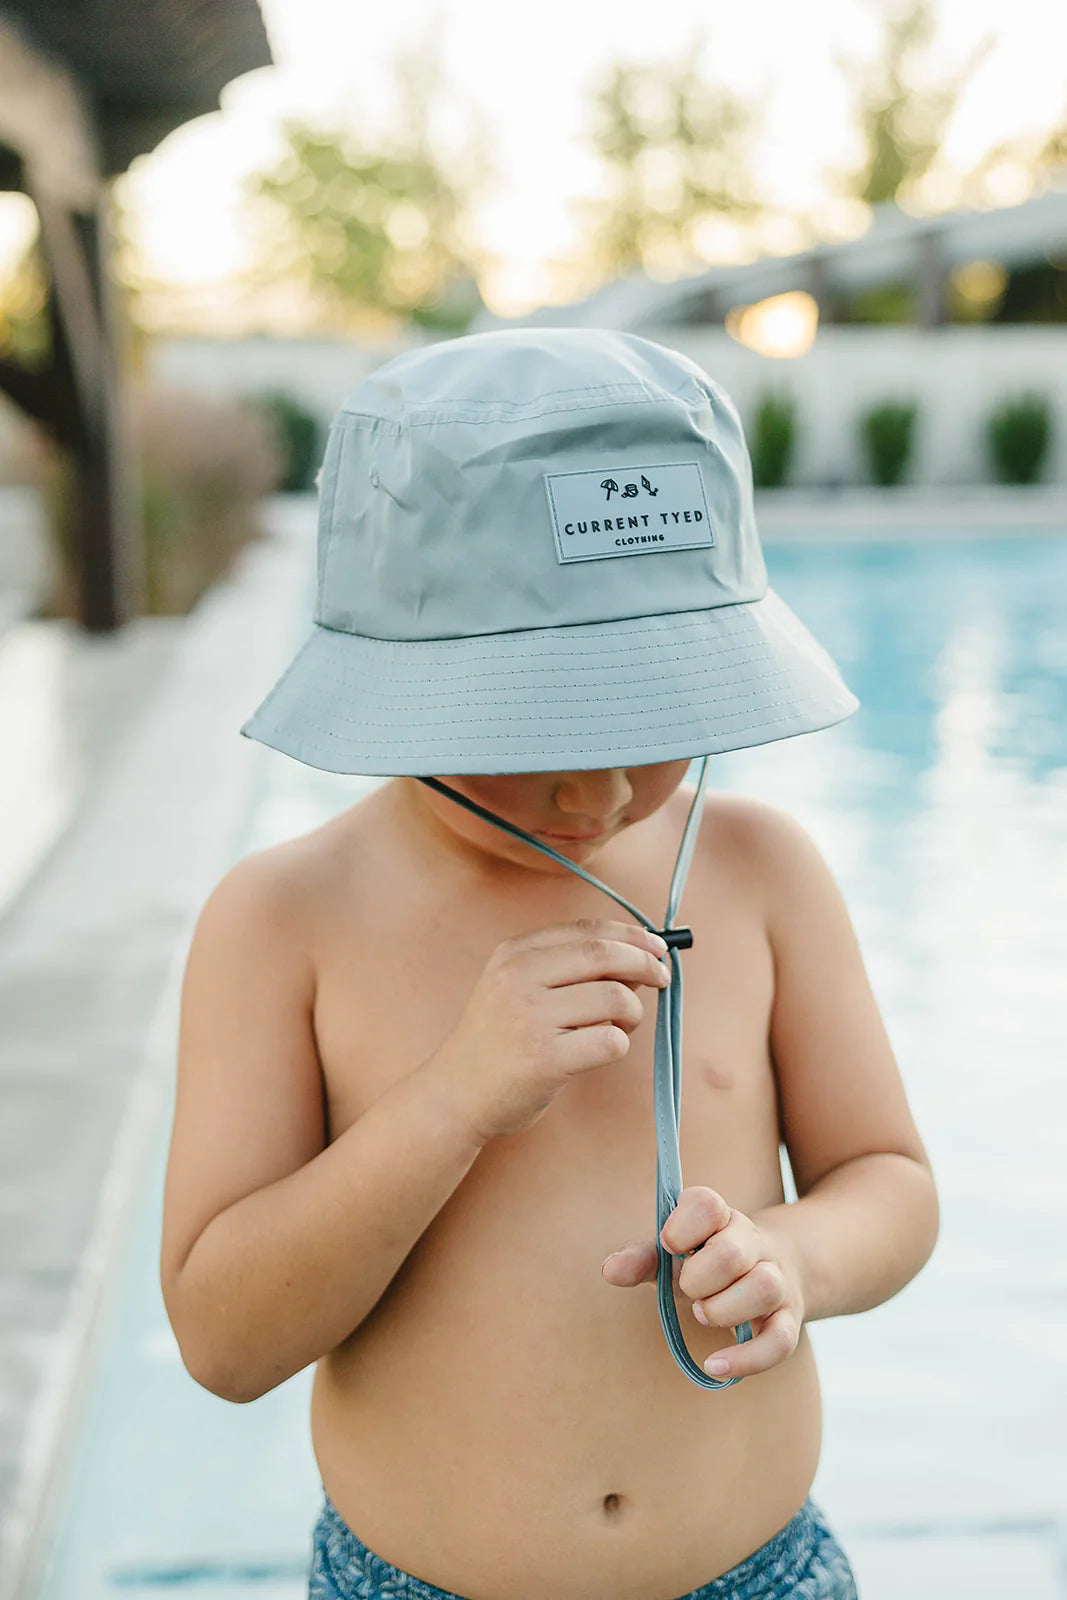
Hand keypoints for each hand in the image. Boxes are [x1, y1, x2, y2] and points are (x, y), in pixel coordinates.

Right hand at [427, 918, 670, 1144]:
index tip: (655, 946)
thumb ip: (568, 970)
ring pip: (614, 998)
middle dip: (644, 963)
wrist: (456, 1093)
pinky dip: (619, 1044)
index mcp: (513, 954)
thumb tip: (638, 959)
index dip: (629, 935)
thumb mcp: (517, 989)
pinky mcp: (545, 1060)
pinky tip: (602, 1049)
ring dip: (632, 1012)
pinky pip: (610, 1041)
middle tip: (661, 978)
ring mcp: (530, 1019)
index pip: (585, 931)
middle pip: (603, 956)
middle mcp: (518, 979)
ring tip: (621, 1026)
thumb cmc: (498, 1041)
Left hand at [601, 1185, 805, 1380]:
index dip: (683, 1226)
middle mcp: (754, 1243)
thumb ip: (643, 1258)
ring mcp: (777, 1280)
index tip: (670, 1244)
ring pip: (764, 1288)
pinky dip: (746, 1360)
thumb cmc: (709, 1261)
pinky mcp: (789, 1320)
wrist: (777, 1267)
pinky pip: (781, 1341)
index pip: (707, 1205)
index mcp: (722, 1218)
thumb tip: (610, 1270)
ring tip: (703, 1313)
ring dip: (724, 1309)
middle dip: (699, 1279)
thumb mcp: (676, 1254)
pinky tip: (714, 1366)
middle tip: (689, 1290)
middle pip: (732, 1253)